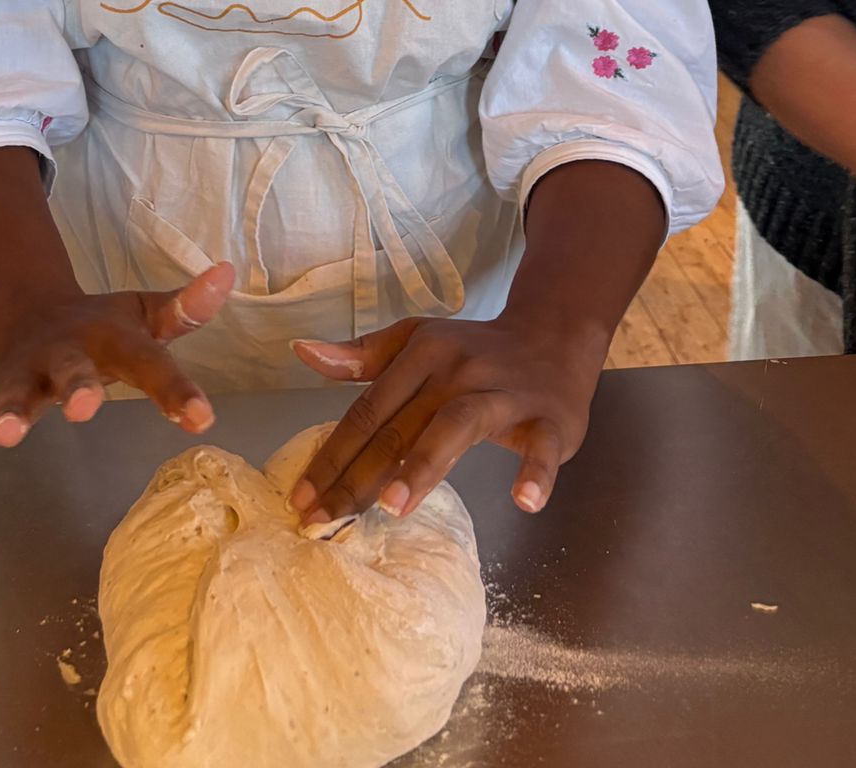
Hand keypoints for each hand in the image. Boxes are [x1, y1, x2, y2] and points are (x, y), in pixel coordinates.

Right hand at [0, 261, 234, 477]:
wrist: (34, 312)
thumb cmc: (104, 327)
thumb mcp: (146, 316)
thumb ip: (186, 307)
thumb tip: (229, 272)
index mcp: (109, 339)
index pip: (149, 363)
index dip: (175, 391)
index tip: (203, 419)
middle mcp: (63, 357)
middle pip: (70, 374)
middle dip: (76, 388)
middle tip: (85, 404)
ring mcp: (20, 376)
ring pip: (8, 393)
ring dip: (3, 412)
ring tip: (1, 433)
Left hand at [287, 309, 607, 527]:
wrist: (554, 334)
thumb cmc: (474, 350)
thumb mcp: (417, 341)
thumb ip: (363, 356)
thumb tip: (303, 351)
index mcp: (422, 355)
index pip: (368, 411)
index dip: (332, 455)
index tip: (301, 499)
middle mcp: (458, 371)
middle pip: (402, 426)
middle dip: (360, 476)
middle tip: (326, 520)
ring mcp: (504, 394)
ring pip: (458, 426)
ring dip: (424, 464)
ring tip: (393, 505)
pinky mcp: (550, 419)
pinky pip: (542, 446)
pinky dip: (535, 472)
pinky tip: (524, 500)